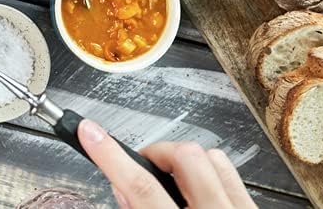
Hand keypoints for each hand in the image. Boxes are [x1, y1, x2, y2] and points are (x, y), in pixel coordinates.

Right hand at [79, 119, 256, 207]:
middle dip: (157, 154)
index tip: (89, 132)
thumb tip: (123, 187)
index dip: (110, 156)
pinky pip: (233, 176)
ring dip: (186, 162)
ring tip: (172, 181)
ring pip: (214, 159)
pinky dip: (211, 174)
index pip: (141, 188)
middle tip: (142, 168)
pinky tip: (199, 191)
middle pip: (185, 156)